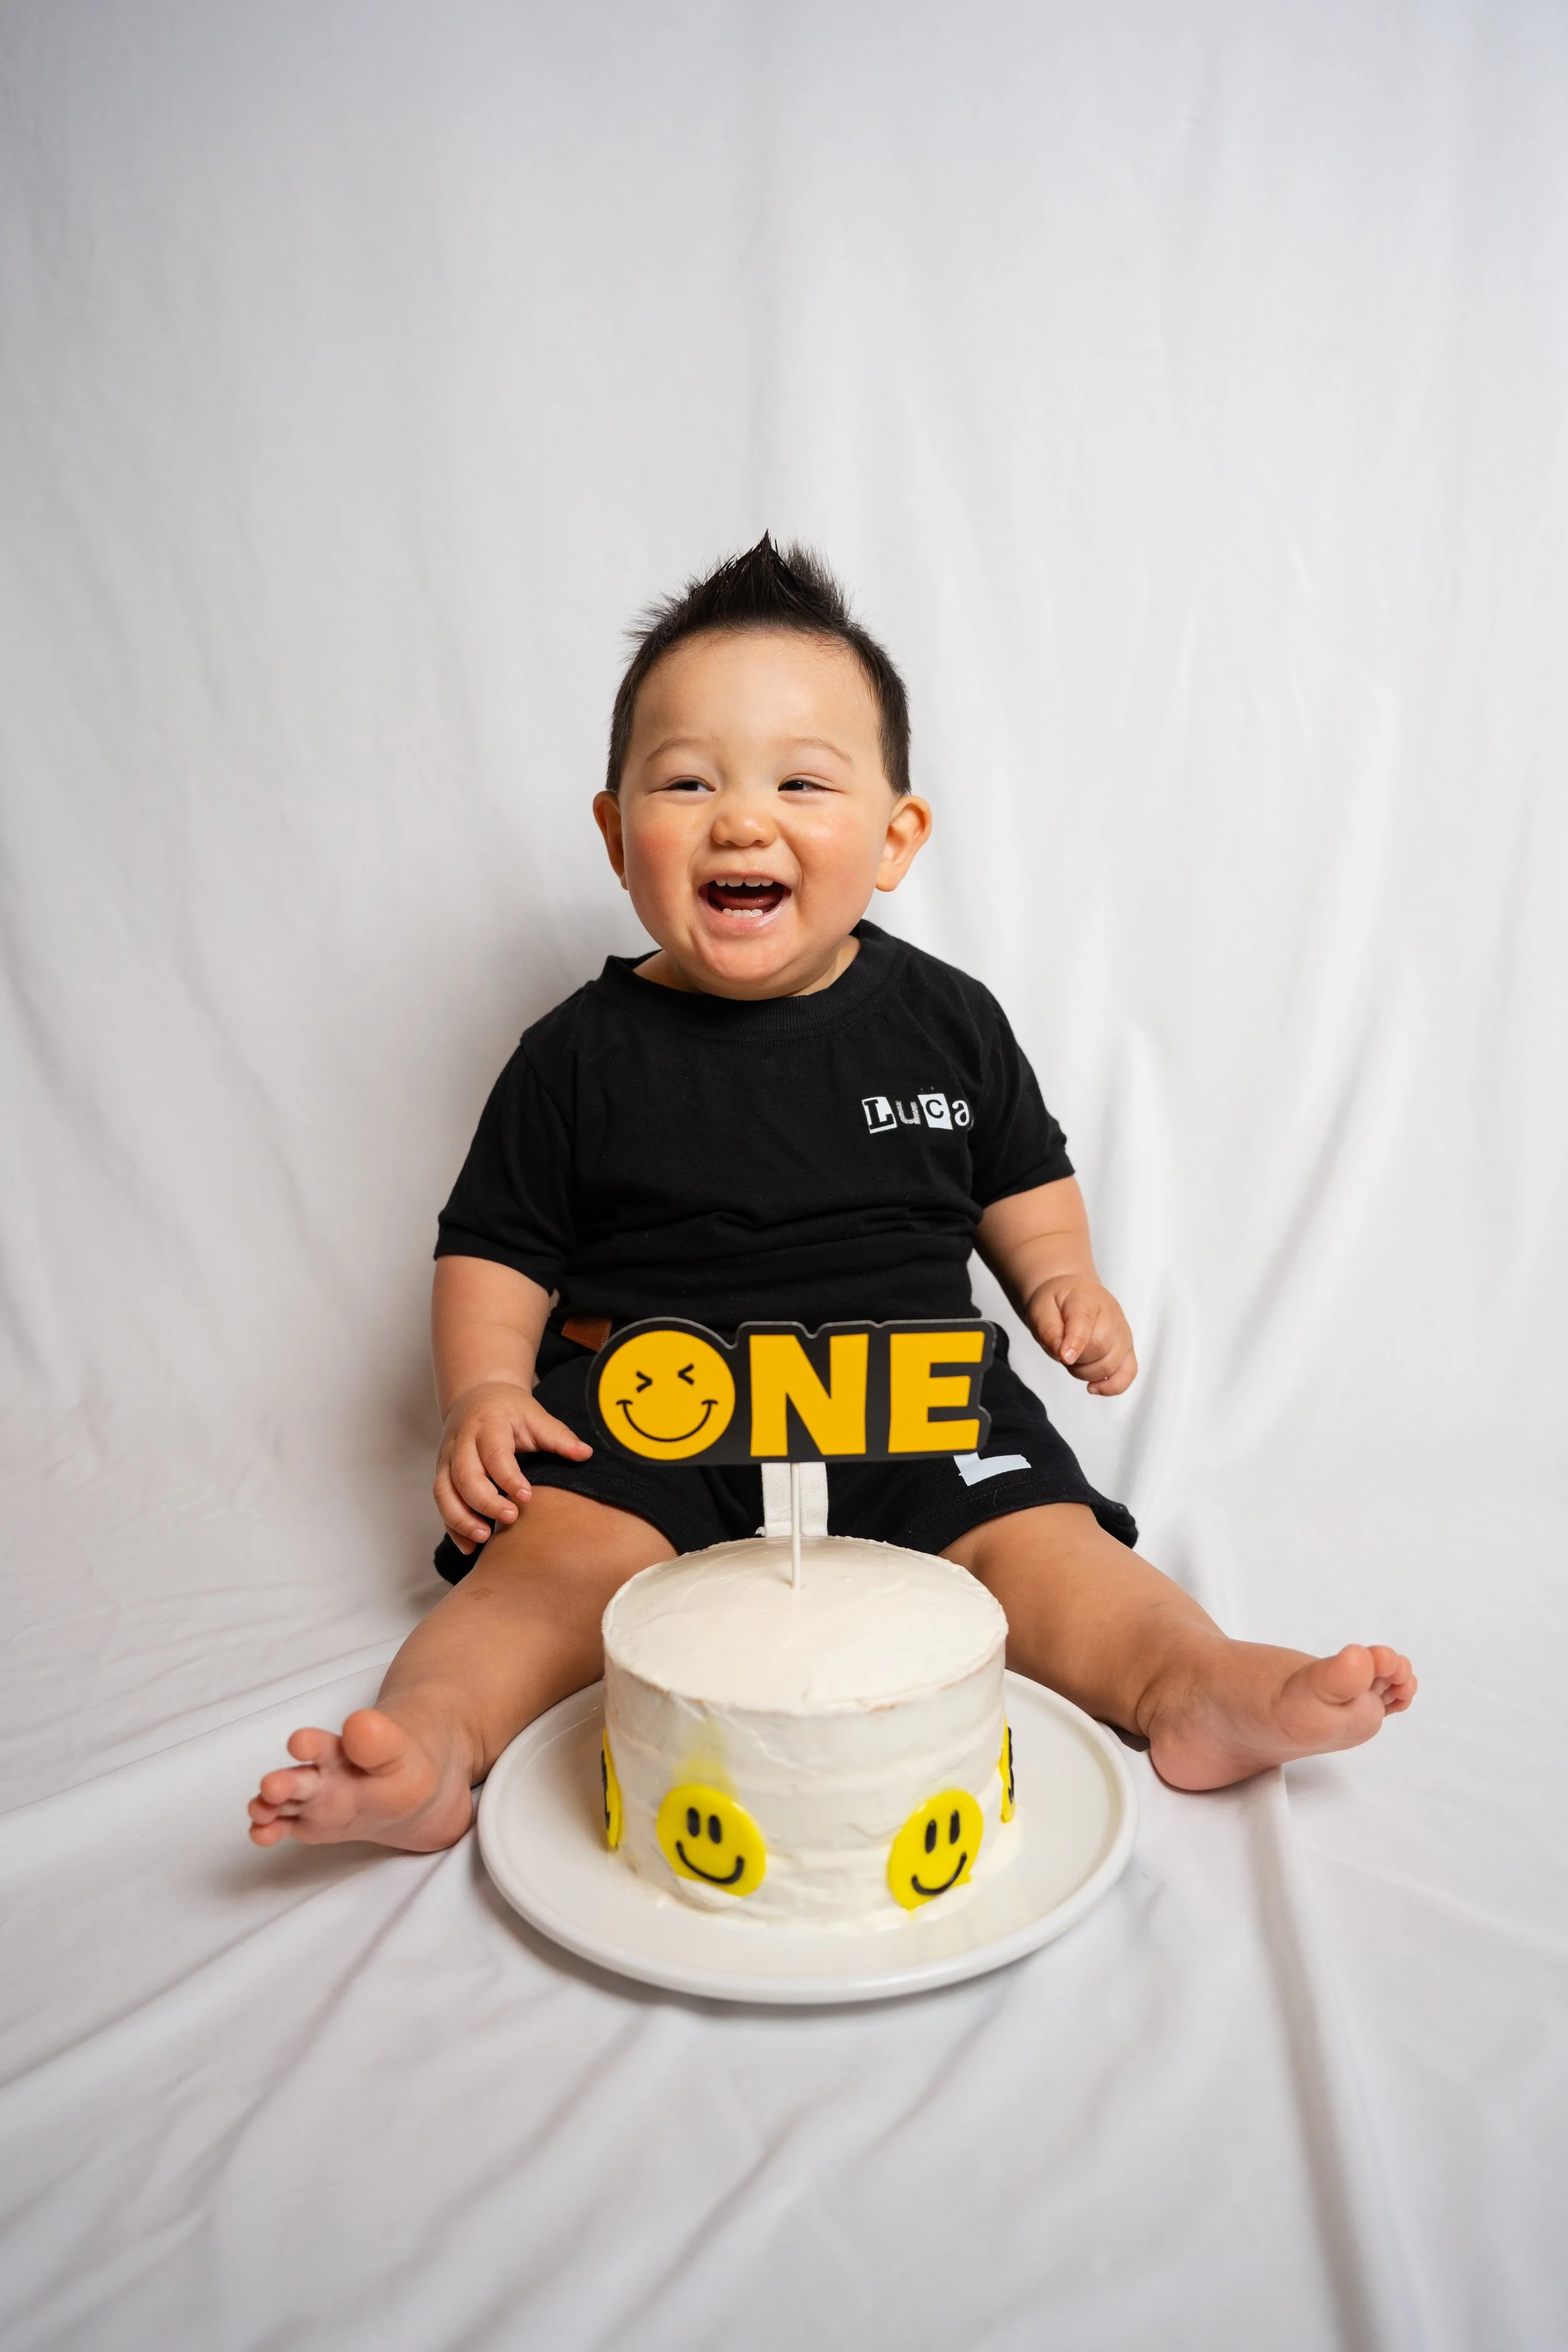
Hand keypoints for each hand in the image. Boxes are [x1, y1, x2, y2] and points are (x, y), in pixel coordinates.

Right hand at [434, 1381, 591, 1553]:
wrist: (475, 1397)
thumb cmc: (509, 1410)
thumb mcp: (534, 1415)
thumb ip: (558, 1436)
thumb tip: (586, 1454)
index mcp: (488, 1424)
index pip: (494, 1454)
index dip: (509, 1477)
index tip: (527, 1497)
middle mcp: (461, 1442)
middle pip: (464, 1475)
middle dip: (485, 1501)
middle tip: (510, 1518)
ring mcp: (446, 1459)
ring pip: (444, 1491)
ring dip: (461, 1518)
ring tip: (484, 1537)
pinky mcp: (442, 1473)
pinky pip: (441, 1502)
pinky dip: (452, 1526)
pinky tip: (469, 1546)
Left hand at [1025, 1278, 1136, 1395]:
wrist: (1070, 1293)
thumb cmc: (1057, 1301)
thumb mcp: (1041, 1308)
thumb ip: (1048, 1329)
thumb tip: (1061, 1351)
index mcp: (1088, 1299)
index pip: (1086, 1323)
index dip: (1076, 1344)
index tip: (1064, 1357)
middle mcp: (1112, 1315)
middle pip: (1101, 1347)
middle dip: (1076, 1359)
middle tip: (1062, 1352)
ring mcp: (1122, 1333)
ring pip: (1112, 1365)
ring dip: (1087, 1372)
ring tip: (1074, 1360)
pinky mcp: (1126, 1349)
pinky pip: (1128, 1373)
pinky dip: (1112, 1386)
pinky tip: (1093, 1386)